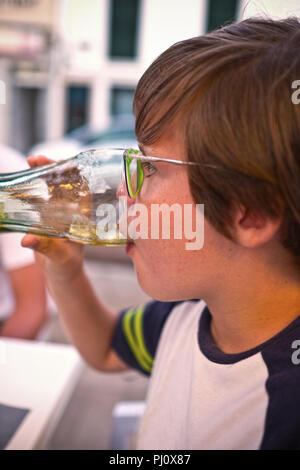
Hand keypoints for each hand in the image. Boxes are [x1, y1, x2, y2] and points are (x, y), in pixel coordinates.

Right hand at [21, 155, 83, 281]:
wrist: (60, 273)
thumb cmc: (67, 265)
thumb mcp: (59, 256)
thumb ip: (45, 246)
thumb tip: (27, 240)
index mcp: (81, 216)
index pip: (81, 189)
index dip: (74, 174)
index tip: (64, 164)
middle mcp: (71, 210)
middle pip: (64, 183)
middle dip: (52, 168)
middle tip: (37, 159)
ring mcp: (57, 211)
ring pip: (50, 186)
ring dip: (40, 173)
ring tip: (30, 160)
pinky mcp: (44, 215)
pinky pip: (37, 197)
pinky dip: (30, 187)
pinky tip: (20, 179)